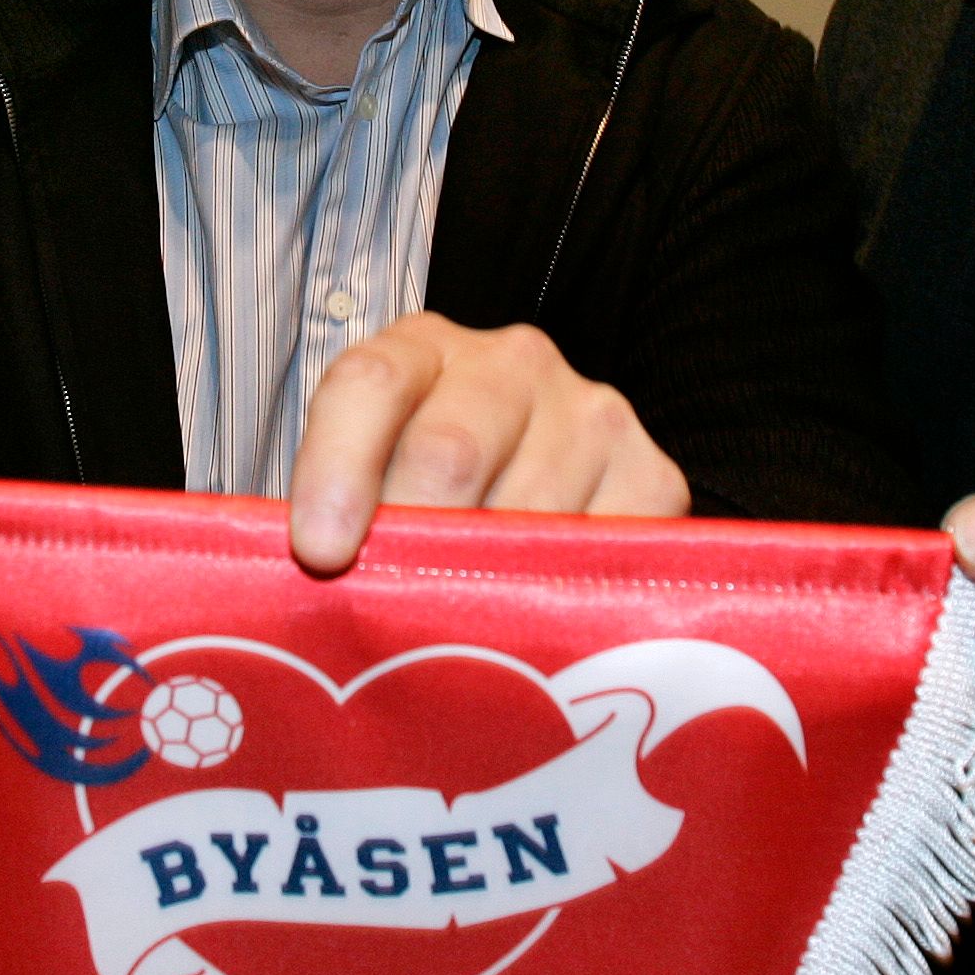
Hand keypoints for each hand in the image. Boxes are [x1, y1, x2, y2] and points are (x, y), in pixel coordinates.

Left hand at [284, 314, 686, 574]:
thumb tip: (320, 579)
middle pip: (449, 454)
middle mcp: (513, 363)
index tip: (322, 551)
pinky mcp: (653, 474)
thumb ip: (334, 515)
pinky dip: (560, 598)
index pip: (371, 384)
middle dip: (412, 545)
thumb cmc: (421, 497)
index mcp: (420, 349)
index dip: (339, 467)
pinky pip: (601, 551)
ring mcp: (592, 413)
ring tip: (460, 625)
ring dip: (483, 586)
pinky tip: (529, 614)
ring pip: (525, 517)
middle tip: (392, 613)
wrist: (527, 493)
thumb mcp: (363, 484)